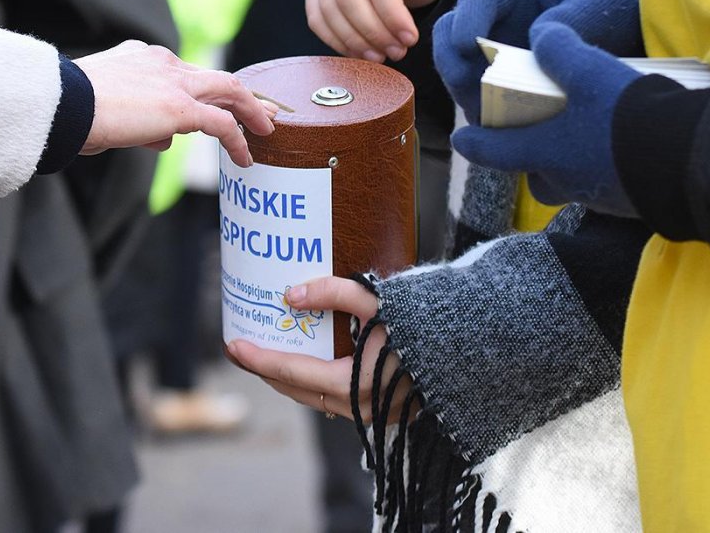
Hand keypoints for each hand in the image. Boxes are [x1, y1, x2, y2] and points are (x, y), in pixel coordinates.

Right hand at [75, 41, 274, 166]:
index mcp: (143, 57)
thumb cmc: (70, 110)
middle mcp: (163, 63)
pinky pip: (221, 124)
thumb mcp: (108, 109)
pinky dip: (238, 140)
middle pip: (215, 77)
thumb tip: (164, 139)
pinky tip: (245, 158)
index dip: (204, 91)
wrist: (61, 104)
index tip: (218, 105)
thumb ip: (140, 120)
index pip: (184, 74)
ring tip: (266, 130)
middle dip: (243, 94)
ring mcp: (174, 84)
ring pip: (229, 91)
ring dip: (252, 111)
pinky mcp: (180, 109)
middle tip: (264, 110)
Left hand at [226, 277, 410, 424]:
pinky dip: (314, 385)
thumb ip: (332, 294)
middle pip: (297, 391)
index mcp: (355, 382)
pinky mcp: (384, 412)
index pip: (292, 372)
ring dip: (290, 379)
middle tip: (242, 348)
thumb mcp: (378, 300)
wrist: (477, 347)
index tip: (233, 346)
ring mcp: (374, 414)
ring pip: (315, 400)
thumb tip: (290, 295)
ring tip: (269, 355)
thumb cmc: (427, 321)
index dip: (258, 359)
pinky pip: (336, 402)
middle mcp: (360, 407)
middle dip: (266, 370)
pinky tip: (307, 366)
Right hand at [433, 0, 640, 124]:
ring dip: (463, 91)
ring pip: (458, 66)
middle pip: (452, 33)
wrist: (625, 27)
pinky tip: (494, 128)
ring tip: (481, 114)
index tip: (468, 45)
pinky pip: (477, 92)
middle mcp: (494, 16)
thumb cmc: (610, 7)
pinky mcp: (498, 76)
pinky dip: (481, 109)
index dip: (467, 20)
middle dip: (452, 61)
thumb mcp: (595, 8)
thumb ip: (565, 24)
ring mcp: (493, 46)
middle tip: (466, 86)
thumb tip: (535, 43)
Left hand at [451, 22, 640, 215]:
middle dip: (524, 151)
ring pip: (566, 176)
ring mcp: (594, 195)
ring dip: (565, 156)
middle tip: (527, 129)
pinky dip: (598, 162)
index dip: (473, 140)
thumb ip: (555, 49)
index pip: (490, 150)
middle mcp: (562, 181)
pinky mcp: (624, 200)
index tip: (460, 137)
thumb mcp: (587, 69)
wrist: (689, 162)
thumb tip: (541, 35)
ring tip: (578, 129)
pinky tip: (616, 140)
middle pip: (530, 170)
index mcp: (540, 151)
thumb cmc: (627, 116)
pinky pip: (599, 180)